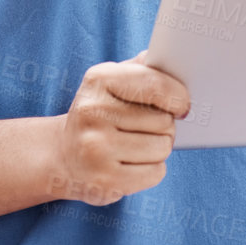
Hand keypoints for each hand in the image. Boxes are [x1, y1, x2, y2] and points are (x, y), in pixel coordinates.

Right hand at [51, 52, 188, 206]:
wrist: (63, 155)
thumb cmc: (99, 113)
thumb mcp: (111, 81)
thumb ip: (142, 68)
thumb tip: (174, 62)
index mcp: (98, 80)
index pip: (156, 85)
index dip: (179, 97)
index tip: (182, 105)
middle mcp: (93, 113)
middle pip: (164, 121)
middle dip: (165, 126)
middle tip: (147, 129)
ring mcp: (96, 149)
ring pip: (162, 148)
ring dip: (159, 149)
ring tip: (137, 146)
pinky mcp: (104, 181)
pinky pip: (156, 173)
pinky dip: (152, 170)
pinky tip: (132, 165)